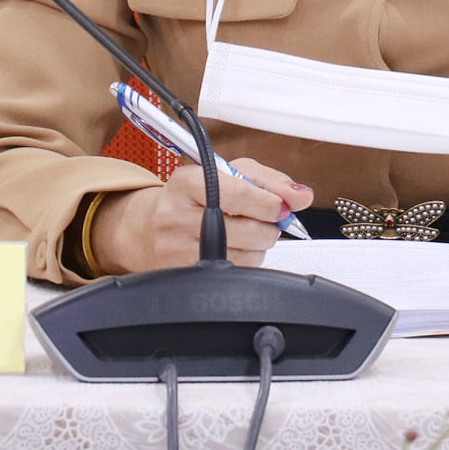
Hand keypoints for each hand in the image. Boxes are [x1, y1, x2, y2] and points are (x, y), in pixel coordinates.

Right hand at [93, 160, 312, 272]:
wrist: (147, 229)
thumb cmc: (192, 197)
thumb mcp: (226, 173)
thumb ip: (268, 180)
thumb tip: (301, 196)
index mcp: (186, 182)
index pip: (238, 193)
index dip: (269, 202)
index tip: (281, 205)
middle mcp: (176, 216)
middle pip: (248, 228)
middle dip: (269, 225)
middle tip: (264, 217)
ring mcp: (177, 250)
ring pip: (247, 255)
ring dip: (258, 245)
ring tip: (243, 231)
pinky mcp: (184, 276)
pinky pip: (236, 273)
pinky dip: (246, 261)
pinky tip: (232, 248)